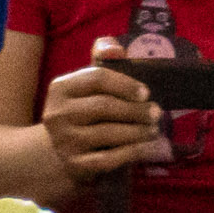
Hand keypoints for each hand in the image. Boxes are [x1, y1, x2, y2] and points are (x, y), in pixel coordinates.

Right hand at [42, 36, 168, 179]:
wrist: (60, 152)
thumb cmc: (84, 113)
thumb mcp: (88, 87)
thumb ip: (103, 62)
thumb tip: (114, 48)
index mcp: (60, 89)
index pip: (97, 78)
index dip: (126, 84)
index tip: (146, 93)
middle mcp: (57, 114)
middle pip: (105, 106)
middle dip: (137, 110)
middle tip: (157, 113)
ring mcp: (64, 141)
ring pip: (110, 133)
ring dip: (139, 131)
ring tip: (153, 129)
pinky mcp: (75, 165)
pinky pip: (111, 158)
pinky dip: (134, 152)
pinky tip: (147, 147)